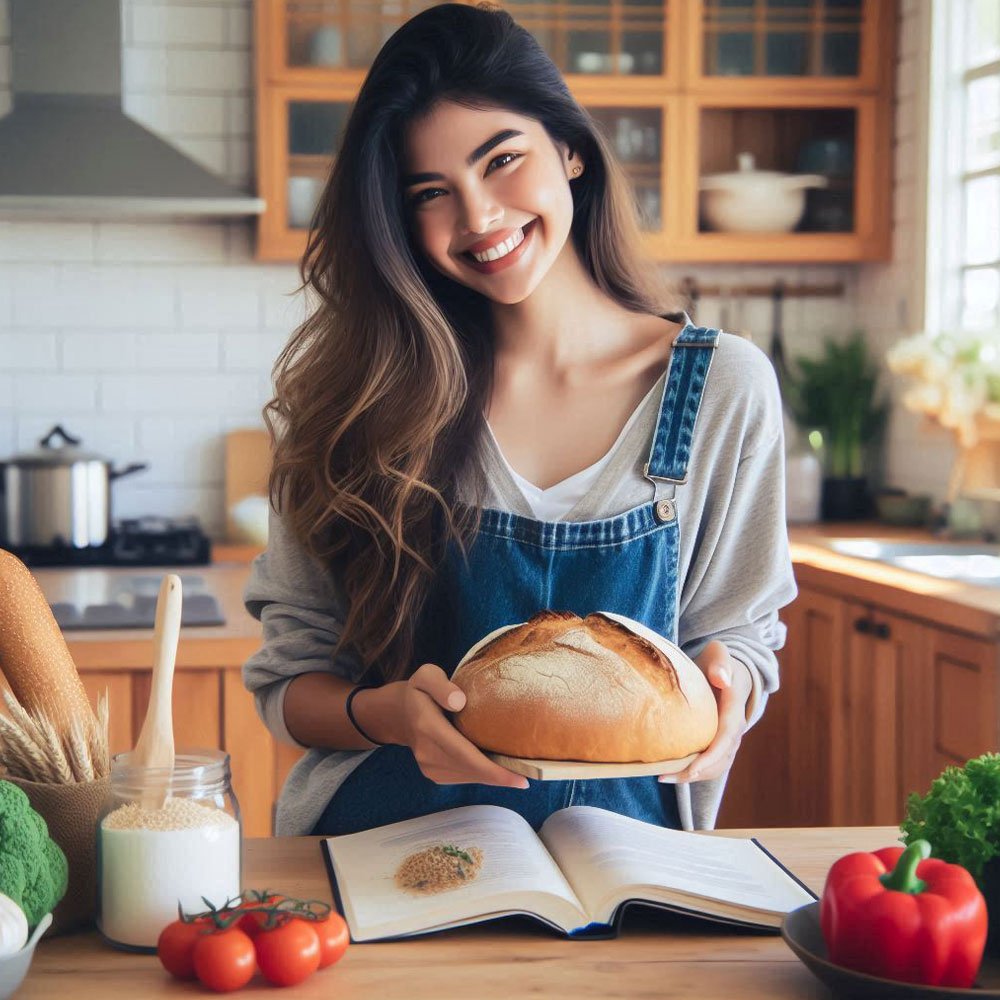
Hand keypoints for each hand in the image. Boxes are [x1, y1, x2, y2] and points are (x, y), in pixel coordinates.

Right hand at [397, 663, 528, 788]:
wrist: (399, 714)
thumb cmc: (420, 691)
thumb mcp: (427, 676)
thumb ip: (441, 685)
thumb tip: (459, 702)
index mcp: (427, 727)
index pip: (465, 754)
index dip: (494, 771)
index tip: (521, 779)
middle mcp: (427, 753)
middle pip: (471, 771)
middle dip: (502, 777)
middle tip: (533, 774)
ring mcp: (429, 767)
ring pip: (469, 777)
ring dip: (494, 776)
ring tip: (519, 769)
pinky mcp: (434, 774)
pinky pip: (464, 777)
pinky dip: (483, 774)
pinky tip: (497, 766)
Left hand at [660, 641, 751, 784]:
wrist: (726, 670)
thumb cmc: (718, 661)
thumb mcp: (719, 654)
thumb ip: (721, 664)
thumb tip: (721, 679)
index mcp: (734, 708)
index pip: (726, 738)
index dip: (711, 756)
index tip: (693, 769)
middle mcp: (734, 728)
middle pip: (721, 759)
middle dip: (696, 772)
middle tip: (666, 776)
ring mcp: (728, 738)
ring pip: (716, 766)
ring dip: (692, 776)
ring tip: (663, 777)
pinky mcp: (718, 742)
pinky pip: (710, 763)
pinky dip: (693, 771)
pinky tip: (669, 771)